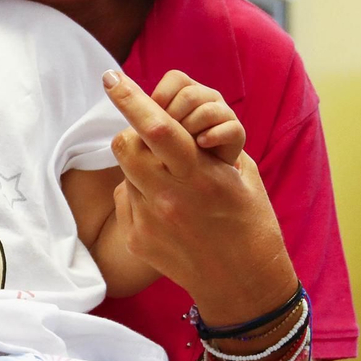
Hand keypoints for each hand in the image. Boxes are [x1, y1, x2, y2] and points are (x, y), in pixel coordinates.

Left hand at [102, 70, 296, 323]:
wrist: (245, 283)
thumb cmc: (250, 219)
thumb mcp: (238, 172)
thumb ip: (199, 145)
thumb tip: (160, 124)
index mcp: (201, 175)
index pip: (156, 127)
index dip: (130, 98)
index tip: (111, 77)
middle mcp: (170, 196)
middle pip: (126, 144)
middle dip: (131, 130)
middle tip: (149, 136)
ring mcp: (150, 220)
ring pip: (124, 170)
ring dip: (139, 164)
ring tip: (167, 179)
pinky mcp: (138, 239)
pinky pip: (126, 199)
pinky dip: (140, 195)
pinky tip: (167, 212)